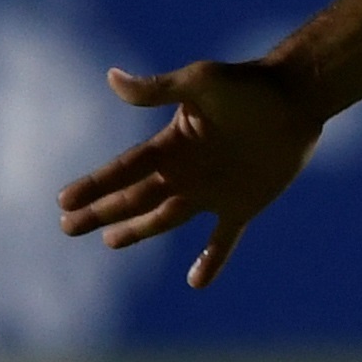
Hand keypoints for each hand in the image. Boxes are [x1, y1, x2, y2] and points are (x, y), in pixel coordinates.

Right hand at [54, 60, 325, 288]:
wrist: (298, 97)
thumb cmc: (249, 84)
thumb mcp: (201, 81)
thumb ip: (159, 89)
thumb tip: (112, 78)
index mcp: (171, 144)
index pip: (124, 169)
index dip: (94, 185)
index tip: (63, 200)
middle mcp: (187, 170)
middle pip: (135, 197)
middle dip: (101, 212)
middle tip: (67, 226)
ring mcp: (214, 190)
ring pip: (166, 218)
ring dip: (139, 231)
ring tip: (111, 242)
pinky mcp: (244, 204)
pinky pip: (224, 239)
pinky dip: (212, 260)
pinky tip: (197, 283)